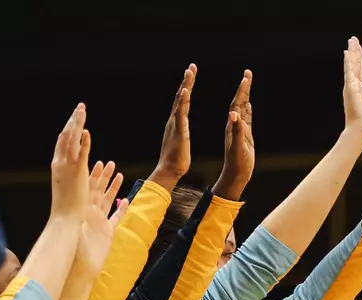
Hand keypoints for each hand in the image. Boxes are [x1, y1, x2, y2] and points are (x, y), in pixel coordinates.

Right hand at [49, 103, 90, 219]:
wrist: (65, 219)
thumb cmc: (66, 209)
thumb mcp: (65, 187)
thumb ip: (68, 177)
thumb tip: (70, 174)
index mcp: (57, 166)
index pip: (62, 143)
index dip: (68, 130)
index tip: (73, 121)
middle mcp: (60, 163)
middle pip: (66, 136)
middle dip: (73, 121)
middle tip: (80, 108)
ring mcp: (68, 167)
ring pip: (72, 140)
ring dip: (77, 123)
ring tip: (82, 110)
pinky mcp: (78, 172)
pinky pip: (81, 152)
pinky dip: (83, 141)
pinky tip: (86, 130)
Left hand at [77, 161, 126, 276]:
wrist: (82, 267)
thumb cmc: (76, 249)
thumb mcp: (76, 228)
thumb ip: (79, 214)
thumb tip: (78, 201)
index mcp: (83, 209)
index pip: (89, 188)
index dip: (95, 175)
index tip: (99, 163)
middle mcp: (91, 213)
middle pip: (99, 190)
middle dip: (105, 177)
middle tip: (110, 164)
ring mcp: (100, 222)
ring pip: (108, 200)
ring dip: (113, 188)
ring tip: (119, 175)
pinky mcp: (108, 232)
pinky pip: (116, 217)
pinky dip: (121, 209)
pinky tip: (126, 200)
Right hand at [149, 64, 194, 191]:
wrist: (169, 170)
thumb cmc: (176, 160)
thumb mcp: (181, 141)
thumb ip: (181, 132)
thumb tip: (181, 128)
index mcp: (176, 122)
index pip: (182, 101)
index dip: (186, 88)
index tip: (191, 75)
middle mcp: (174, 120)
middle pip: (180, 96)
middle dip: (186, 81)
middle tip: (191, 67)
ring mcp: (175, 123)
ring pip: (180, 101)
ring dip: (185, 86)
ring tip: (190, 72)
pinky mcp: (178, 130)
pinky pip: (180, 113)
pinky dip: (182, 101)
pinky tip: (186, 91)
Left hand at [215, 70, 254, 200]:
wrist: (235, 176)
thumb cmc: (237, 164)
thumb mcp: (237, 147)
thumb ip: (236, 131)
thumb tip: (234, 114)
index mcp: (232, 125)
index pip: (237, 103)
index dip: (242, 90)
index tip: (246, 77)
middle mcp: (235, 125)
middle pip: (240, 102)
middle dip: (244, 87)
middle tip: (248, 73)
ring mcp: (240, 130)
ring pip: (243, 108)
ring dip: (246, 95)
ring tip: (248, 83)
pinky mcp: (245, 136)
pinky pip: (247, 119)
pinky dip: (248, 109)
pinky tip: (249, 104)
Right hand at [342, 37, 361, 139]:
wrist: (360, 133)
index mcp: (358, 92)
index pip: (359, 73)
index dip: (358, 61)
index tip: (357, 50)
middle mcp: (352, 88)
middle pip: (354, 66)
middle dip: (354, 52)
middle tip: (353, 39)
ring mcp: (351, 88)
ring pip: (352, 66)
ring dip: (352, 52)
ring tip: (352, 39)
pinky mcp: (351, 89)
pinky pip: (350, 72)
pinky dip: (349, 62)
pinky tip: (348, 51)